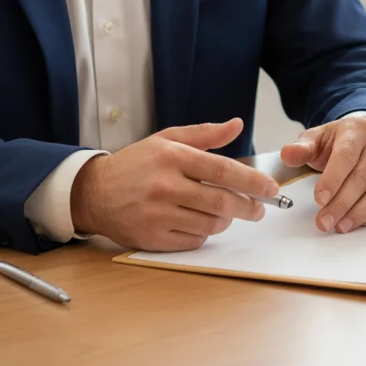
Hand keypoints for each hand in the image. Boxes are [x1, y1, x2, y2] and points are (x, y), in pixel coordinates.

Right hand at [70, 117, 279, 250]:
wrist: (94, 192)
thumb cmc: (136, 163)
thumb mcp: (168, 139)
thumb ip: (205, 134)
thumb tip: (237, 124)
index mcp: (173, 157)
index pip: (224, 171)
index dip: (252, 181)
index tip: (271, 188)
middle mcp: (166, 186)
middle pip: (221, 202)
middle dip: (248, 207)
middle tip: (259, 209)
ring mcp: (157, 215)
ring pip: (210, 224)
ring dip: (226, 221)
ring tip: (228, 214)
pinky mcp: (151, 239)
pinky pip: (192, 241)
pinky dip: (204, 234)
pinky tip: (202, 224)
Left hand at [280, 116, 365, 233]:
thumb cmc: (339, 142)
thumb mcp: (318, 139)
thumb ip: (302, 148)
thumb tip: (287, 153)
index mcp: (358, 130)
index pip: (346, 155)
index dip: (333, 179)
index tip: (319, 199)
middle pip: (362, 177)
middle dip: (341, 203)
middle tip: (324, 221)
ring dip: (359, 213)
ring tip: (340, 226)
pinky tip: (359, 222)